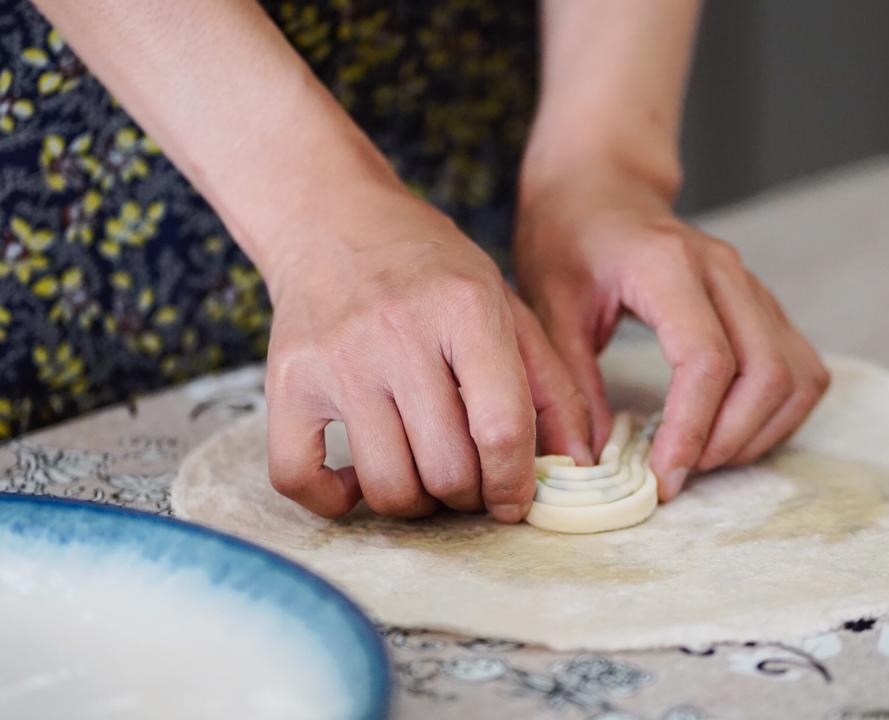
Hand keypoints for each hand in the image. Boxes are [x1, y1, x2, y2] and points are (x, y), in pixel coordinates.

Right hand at [261, 188, 590, 520]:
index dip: (515, 484)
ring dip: (414, 502)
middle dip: (468, 495)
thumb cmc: (430, 270)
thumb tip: (578, 464)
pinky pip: (298, 477)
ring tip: (422, 474)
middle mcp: (399, 332)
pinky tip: (357, 478)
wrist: (332, 219)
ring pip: (386, 484)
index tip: (513, 500)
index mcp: (466, 308)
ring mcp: (336, 358)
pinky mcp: (287, 380)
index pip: (501, 428)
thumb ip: (549, 384)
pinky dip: (333, 500)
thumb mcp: (504, 306)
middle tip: (468, 479)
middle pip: (447, 468)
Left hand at [513, 166, 829, 500]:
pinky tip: (734, 431)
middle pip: (766, 373)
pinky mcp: (764, 302)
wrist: (601, 189)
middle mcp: (725, 271)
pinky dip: (780, 412)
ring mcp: (752, 284)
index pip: (706, 360)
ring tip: (705, 457)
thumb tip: (595, 459)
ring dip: (760, 432)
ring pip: (796, 375)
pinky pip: (801, 367)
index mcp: (667, 265)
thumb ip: (573, 381)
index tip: (664, 476)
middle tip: (681, 472)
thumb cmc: (570, 240)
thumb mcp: (549, 306)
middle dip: (729, 440)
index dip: (691, 429)